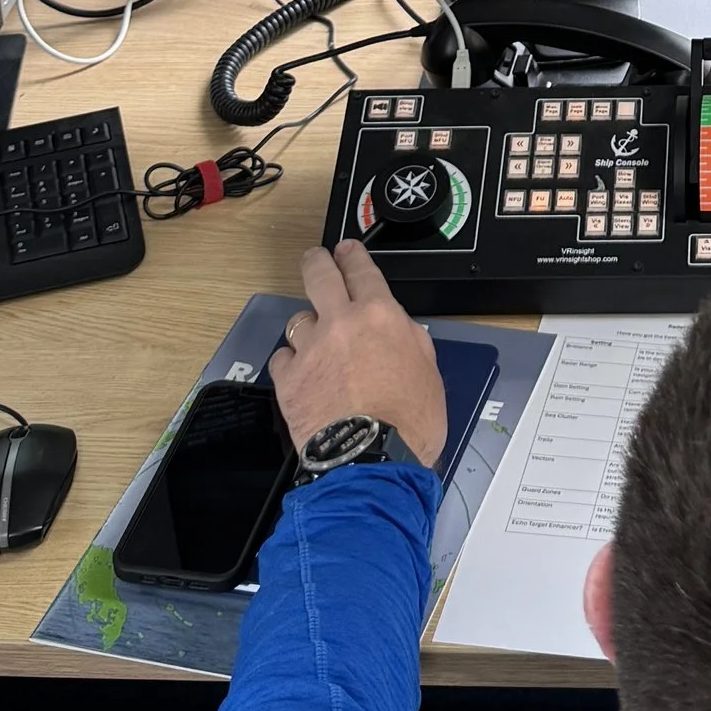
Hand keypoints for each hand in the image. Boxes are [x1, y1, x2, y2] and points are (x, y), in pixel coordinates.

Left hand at [268, 241, 447, 467]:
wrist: (371, 460)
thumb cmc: (410, 422)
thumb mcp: (428, 372)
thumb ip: (409, 341)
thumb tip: (397, 330)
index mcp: (380, 316)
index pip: (362, 270)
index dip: (352, 256)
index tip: (346, 250)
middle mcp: (341, 323)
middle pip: (319, 275)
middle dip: (316, 262)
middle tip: (316, 259)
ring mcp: (310, 349)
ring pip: (298, 320)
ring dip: (307, 326)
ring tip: (314, 340)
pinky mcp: (288, 379)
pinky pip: (283, 358)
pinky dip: (292, 363)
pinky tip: (301, 374)